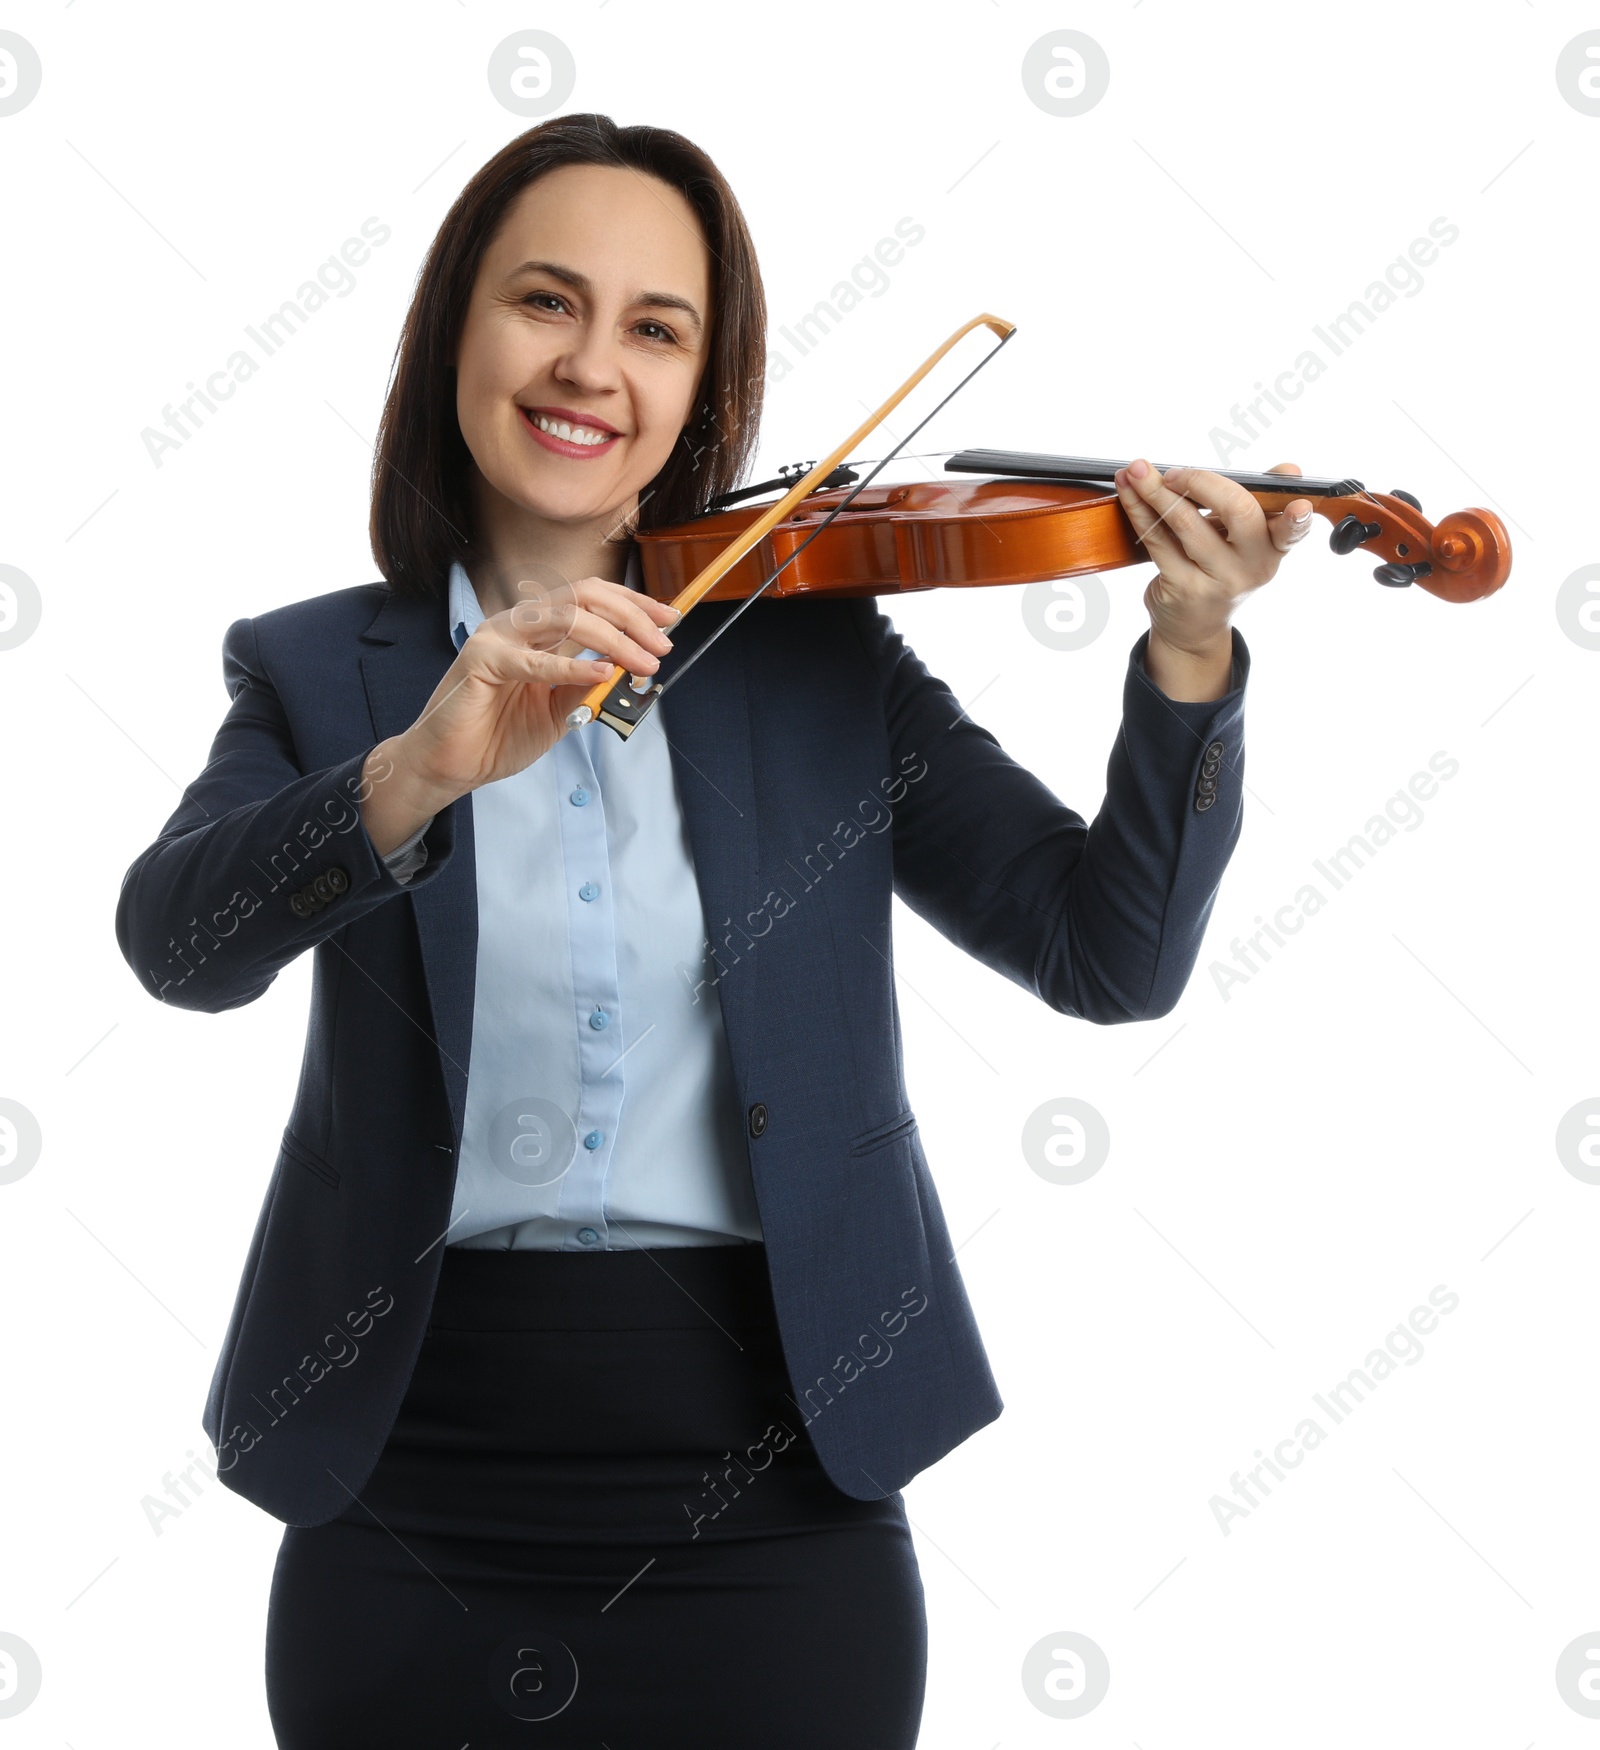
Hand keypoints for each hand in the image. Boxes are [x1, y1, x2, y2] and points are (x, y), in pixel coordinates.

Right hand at [360, 574, 677, 854]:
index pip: (590, 598)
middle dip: (632, 617)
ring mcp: (497, 637)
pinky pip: (534, 661)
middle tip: (663, 645)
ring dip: (614, 639)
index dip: (633, 604)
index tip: (669, 620)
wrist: (450, 765)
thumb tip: (625, 666)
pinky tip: (604, 671)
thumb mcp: (557, 711)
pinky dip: (572, 665)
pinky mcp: (481, 661)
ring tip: (643, 663)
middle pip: (584, 597)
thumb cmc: (496, 736)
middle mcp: (517, 624)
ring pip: (566, 619)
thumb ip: (585, 686)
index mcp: (536, 630)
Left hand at [1114, 458, 1311, 700]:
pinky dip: (1139, 510)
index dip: (1297, 520)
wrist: (1194, 628)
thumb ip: (1261, 501)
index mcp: (1273, 548)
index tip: (1298, 506)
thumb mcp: (1247, 541)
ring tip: (1137, 470)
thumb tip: (1290, 469)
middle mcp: (1251, 566)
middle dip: (1201, 481)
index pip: (1292, 532)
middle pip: (1236, 512)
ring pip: (1186, 522)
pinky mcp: (1182, 587)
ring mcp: (1217, 580)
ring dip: (1155, 490)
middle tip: (1174, 472)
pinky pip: (1157, 539)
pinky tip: (1129, 490)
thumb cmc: (1221, 569)